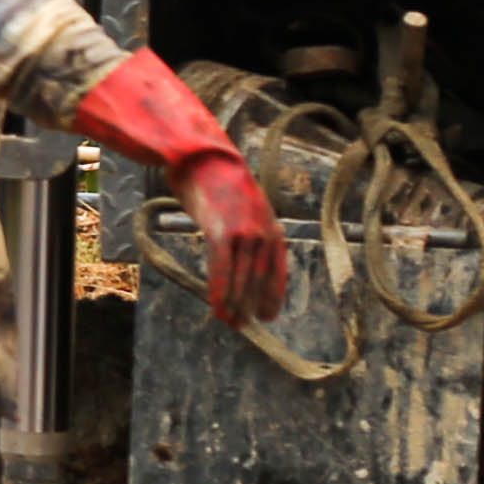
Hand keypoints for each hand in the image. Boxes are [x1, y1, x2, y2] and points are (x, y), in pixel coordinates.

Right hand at [186, 151, 289, 327]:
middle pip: (259, 281)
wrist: (206, 158)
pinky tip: (217, 306)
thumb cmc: (221, 185)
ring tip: (229, 321)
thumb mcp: (247, 209)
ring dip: (235, 305)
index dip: (272, 297)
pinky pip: (222, 270)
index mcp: (273, 229)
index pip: (277, 272)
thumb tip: (245, 258)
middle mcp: (263, 234)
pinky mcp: (222, 233)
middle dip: (251, 305)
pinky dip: (219, 291)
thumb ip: (251, 232)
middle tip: (242, 325)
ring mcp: (244, 234)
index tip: (267, 315)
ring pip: (241, 280)